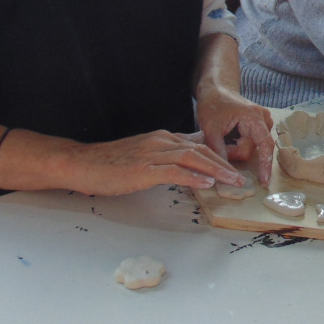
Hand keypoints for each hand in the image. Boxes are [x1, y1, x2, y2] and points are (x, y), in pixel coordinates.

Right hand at [71, 129, 244, 193]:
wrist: (83, 163)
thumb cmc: (112, 163)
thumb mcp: (145, 155)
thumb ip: (167, 156)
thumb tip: (189, 163)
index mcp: (162, 138)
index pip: (199, 144)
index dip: (220, 156)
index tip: (235, 167)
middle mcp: (161, 142)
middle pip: (201, 150)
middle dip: (224, 164)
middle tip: (240, 178)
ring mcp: (152, 154)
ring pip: (193, 158)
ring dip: (216, 170)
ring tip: (231, 182)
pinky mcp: (143, 169)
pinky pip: (174, 171)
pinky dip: (193, 177)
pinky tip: (206, 184)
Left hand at [196, 86, 274, 185]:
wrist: (216, 89)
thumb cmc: (213, 104)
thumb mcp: (210, 128)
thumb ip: (217, 150)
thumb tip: (221, 172)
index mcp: (255, 117)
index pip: (265, 146)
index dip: (264, 165)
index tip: (264, 182)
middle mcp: (264, 119)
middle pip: (251, 149)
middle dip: (233, 151)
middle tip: (217, 142)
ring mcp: (264, 122)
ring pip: (250, 148)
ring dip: (235, 148)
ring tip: (222, 136)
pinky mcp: (260, 126)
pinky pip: (250, 143)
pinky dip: (237, 144)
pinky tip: (228, 135)